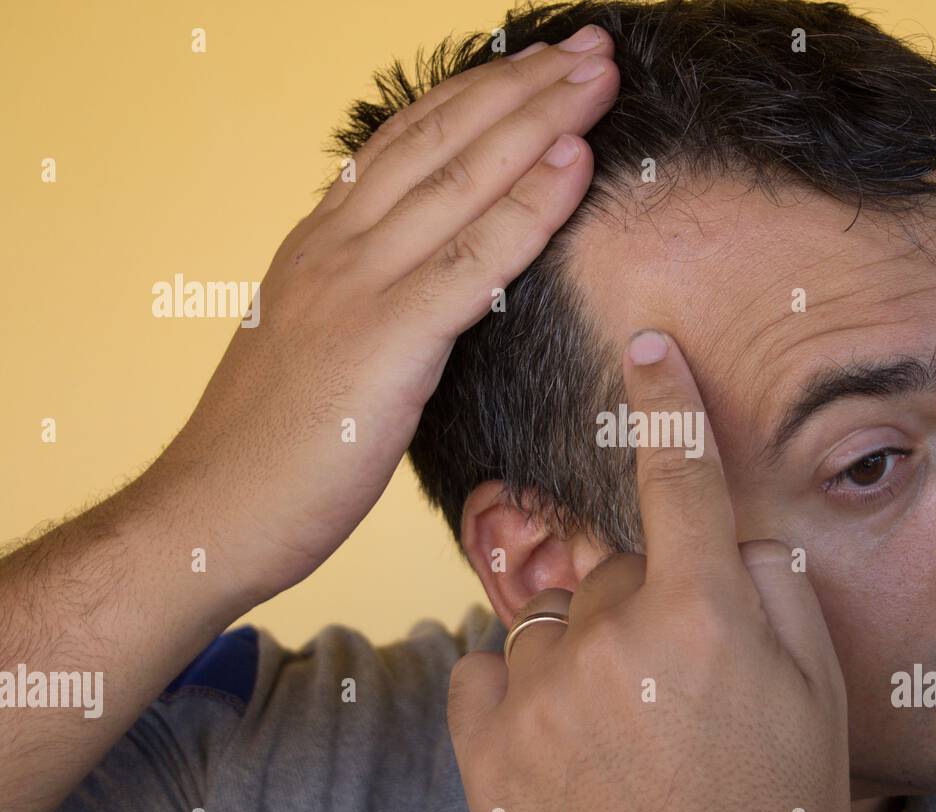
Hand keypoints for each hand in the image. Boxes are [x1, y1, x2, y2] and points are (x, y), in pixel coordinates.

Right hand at [148, 27, 618, 606]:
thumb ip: (365, 301)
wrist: (210, 514)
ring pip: (461, 180)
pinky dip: (530, 207)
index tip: (537, 65)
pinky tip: (575, 162)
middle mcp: (336, 246)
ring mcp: (357, 286)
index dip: (478, 95)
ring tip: (598, 75)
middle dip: (523, 84)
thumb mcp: (316, 347)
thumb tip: (423, 290)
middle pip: (442, 140)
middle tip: (590, 44)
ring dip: (539, 120)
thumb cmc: (272, 449)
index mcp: (320, 245)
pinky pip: (474, 261)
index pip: (408, 143)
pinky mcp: (384, 340)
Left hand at [447, 330, 850, 811]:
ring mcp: (538, 690)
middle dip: (641, 603)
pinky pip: (486, 669)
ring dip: (581, 652)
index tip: (645, 349)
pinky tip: (563, 743)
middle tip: (676, 685)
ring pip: (550, 619)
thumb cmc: (773, 807)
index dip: (665, 401)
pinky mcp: (483, 742)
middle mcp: (612, 637)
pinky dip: (519, 691)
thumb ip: (773, 589)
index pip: (681, 474)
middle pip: (612, 566)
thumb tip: (732, 534)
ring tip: (622, 731)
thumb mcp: (813, 692)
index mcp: (704, 613)